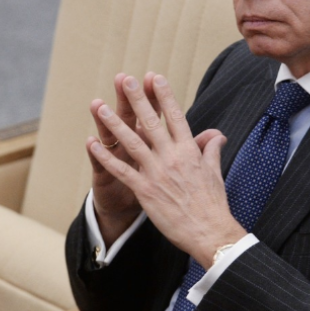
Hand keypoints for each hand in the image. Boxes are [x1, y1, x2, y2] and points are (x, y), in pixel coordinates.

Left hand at [88, 74, 245, 268]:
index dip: (164, 96)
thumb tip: (217, 134)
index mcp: (189, 151)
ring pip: (131, 142)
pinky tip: (92, 144)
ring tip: (100, 106)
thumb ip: (211, 149)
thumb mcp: (214, 172)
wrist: (209, 232)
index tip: (155, 78)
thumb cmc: (213, 204)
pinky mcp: (145, 190)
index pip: (176, 117)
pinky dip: (105, 157)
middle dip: (136, 100)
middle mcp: (172, 157)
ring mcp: (156, 173)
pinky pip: (121, 170)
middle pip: (151, 123)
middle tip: (125, 80)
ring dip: (114, 123)